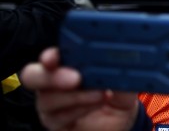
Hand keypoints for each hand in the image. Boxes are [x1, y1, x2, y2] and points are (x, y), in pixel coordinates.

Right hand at [21, 48, 138, 130]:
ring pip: (47, 99)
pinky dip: (78, 109)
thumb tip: (119, 64)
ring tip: (100, 94)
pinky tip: (97, 103)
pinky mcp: (56, 124)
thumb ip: (120, 73)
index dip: (50, 55)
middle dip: (52, 75)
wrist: (121, 125)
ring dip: (75, 96)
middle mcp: (54, 83)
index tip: (55, 57)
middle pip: (33, 76)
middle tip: (76, 78)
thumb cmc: (118, 98)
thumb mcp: (125, 82)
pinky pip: (57, 118)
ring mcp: (52, 105)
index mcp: (68, 64)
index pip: (51, 56)